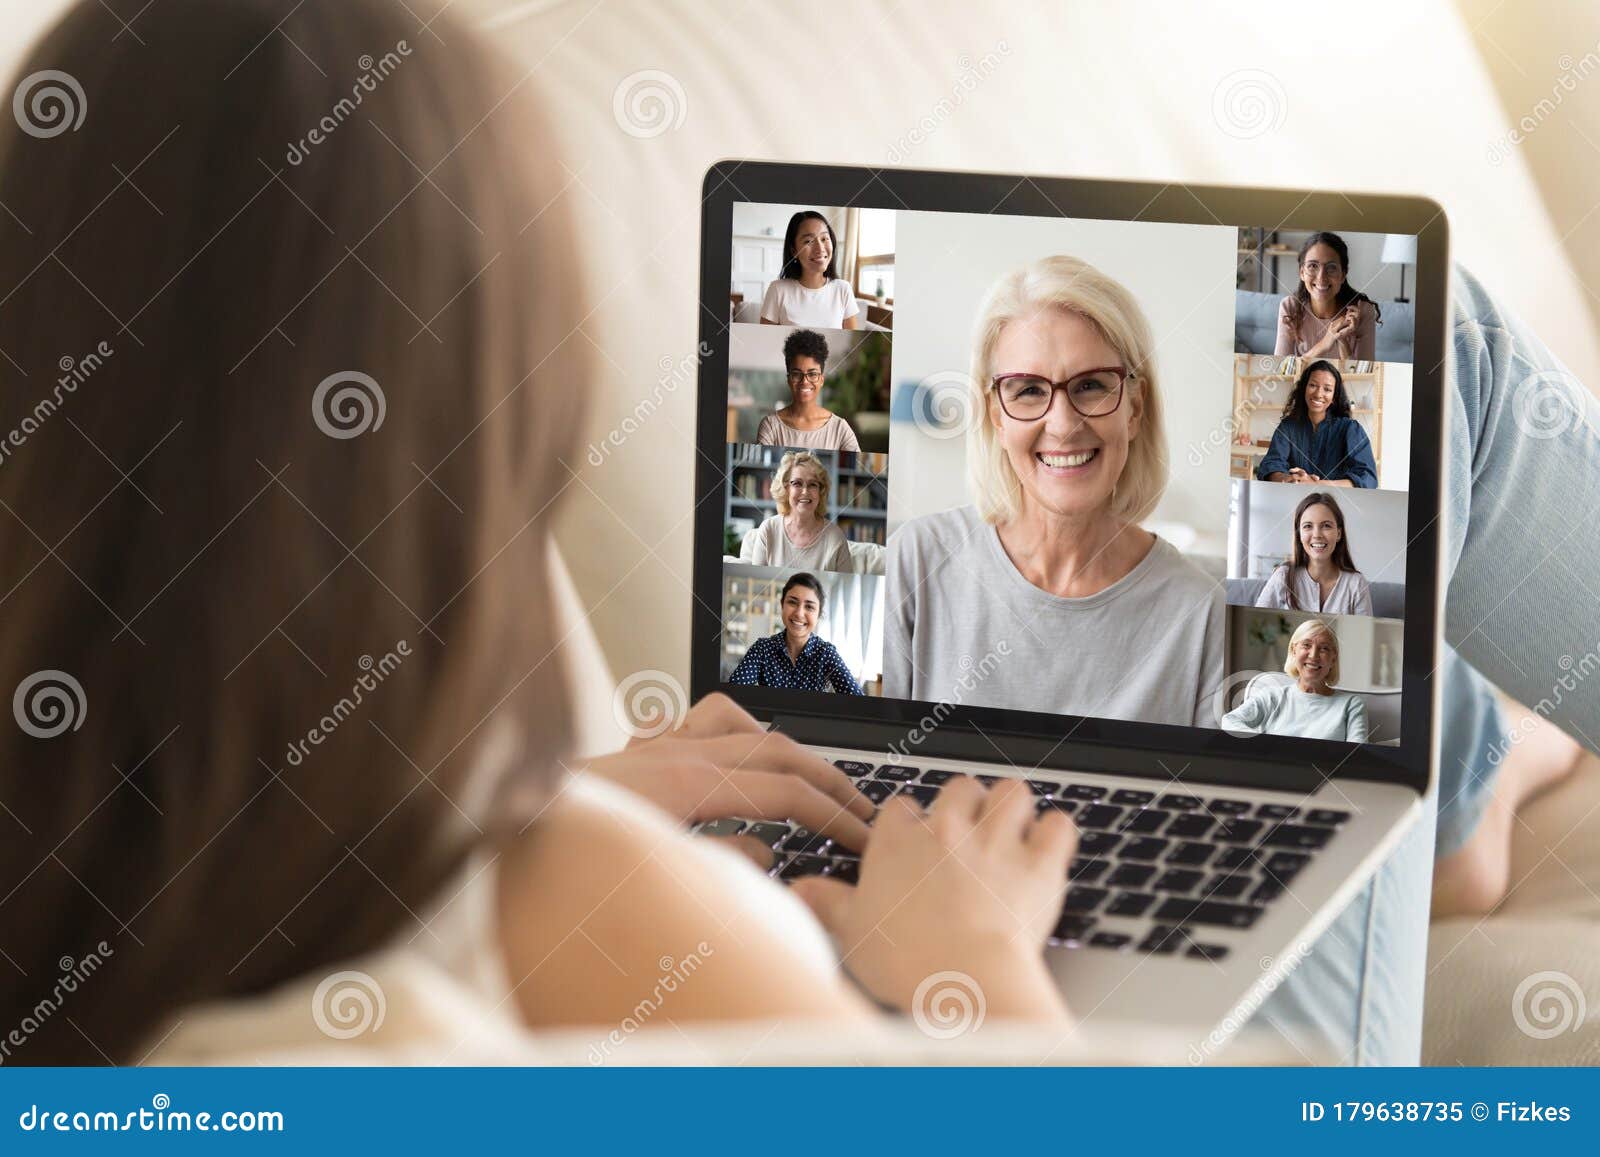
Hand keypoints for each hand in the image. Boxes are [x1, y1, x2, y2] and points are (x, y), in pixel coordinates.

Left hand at [581, 693, 872, 849]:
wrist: (497, 828)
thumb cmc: (566, 853)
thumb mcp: (656, 872)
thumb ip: (723, 860)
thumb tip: (767, 848)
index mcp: (687, 781)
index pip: (785, 793)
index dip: (833, 817)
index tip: (863, 841)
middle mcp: (674, 752)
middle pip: (777, 751)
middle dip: (829, 781)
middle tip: (865, 812)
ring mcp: (655, 746)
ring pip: (744, 725)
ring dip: (787, 752)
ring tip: (814, 782)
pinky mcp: (637, 753)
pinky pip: (698, 722)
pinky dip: (732, 733)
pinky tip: (737, 758)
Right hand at [791, 779, 1074, 1021]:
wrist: (965, 980)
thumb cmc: (907, 961)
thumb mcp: (851, 933)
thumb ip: (826, 902)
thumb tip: (800, 889)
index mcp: (899, 841)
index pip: (903, 805)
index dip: (911, 822)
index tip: (914, 841)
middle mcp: (947, 829)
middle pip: (961, 787)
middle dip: (966, 805)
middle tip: (967, 834)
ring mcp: (997, 841)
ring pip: (1011, 792)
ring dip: (1013, 808)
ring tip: (1010, 830)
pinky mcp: (1040, 863)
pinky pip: (1058, 825)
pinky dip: (1055, 833)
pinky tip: (1048, 847)